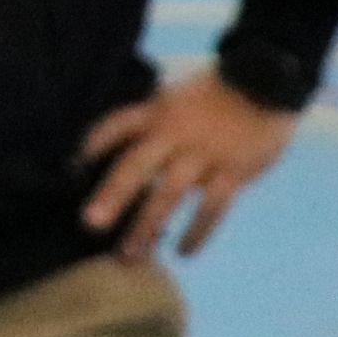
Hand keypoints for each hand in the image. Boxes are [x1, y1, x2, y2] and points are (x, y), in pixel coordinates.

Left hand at [78, 68, 298, 259]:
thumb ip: (151, 123)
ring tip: (130, 256)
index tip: (72, 169)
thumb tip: (122, 154)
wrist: (266, 80)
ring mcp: (204, 154)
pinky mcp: (234, 171)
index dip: (92, 146)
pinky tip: (184, 252)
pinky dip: (197, 232)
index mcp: (157, 112)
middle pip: (136, 165)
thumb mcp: (175, 97)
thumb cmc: (214, 95)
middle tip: (90, 224)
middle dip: (112, 196)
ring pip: (169, 194)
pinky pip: (212, 208)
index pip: (116, 126)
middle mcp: (175, 133)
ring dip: (148, 226)